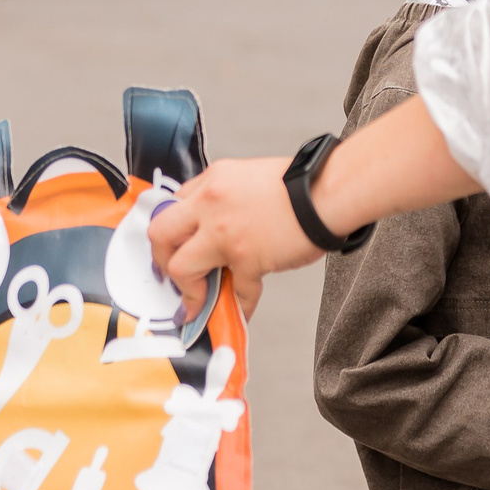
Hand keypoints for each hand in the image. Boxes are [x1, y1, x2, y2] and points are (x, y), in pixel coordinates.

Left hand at [155, 102, 483, 308]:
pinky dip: (239, 305)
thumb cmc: (302, 183)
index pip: (173, 204)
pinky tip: (241, 312)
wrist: (329, 192)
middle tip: (169, 274)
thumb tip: (217, 223)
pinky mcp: (246, 259)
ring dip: (187, 291)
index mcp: (212, 180)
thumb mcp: (251, 176)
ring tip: (195, 304)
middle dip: (160, 259)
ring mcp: (224, 233)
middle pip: (160, 234)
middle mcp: (210, 204)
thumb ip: (227, 197)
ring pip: (180, 268)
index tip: (173, 245)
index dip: (173, 229)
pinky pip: (235, 291)